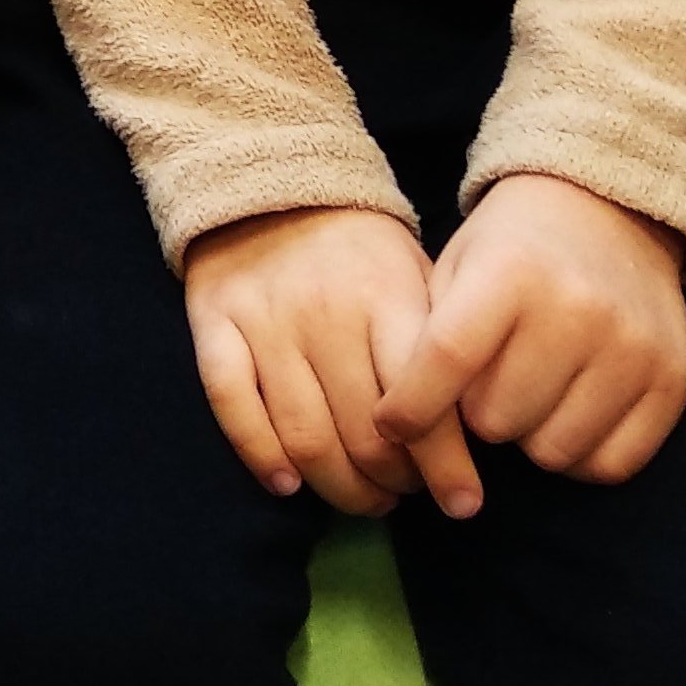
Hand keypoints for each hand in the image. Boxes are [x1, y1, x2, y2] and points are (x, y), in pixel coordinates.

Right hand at [183, 204, 478, 519]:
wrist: (271, 182)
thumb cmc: (361, 249)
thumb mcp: (416, 277)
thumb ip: (435, 346)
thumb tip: (470, 431)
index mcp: (385, 298)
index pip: (422, 400)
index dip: (446, 466)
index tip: (463, 503)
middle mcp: (325, 314)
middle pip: (363, 435)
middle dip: (393, 485)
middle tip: (405, 494)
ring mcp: (266, 322)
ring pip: (303, 436)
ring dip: (339, 487)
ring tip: (362, 497)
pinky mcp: (215, 325)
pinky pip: (233, 407)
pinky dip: (261, 456)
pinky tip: (287, 483)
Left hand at [376, 174, 685, 502]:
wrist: (607, 207)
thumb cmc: (512, 247)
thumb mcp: (458, 265)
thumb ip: (429, 337)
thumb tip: (402, 429)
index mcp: (509, 271)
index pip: (448, 358)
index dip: (411, 405)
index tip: (390, 425)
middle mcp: (577, 308)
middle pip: (497, 419)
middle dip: (477, 414)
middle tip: (485, 385)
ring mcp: (631, 346)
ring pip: (553, 453)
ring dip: (528, 437)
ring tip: (528, 394)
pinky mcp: (672, 379)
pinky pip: (612, 465)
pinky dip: (581, 456)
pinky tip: (568, 415)